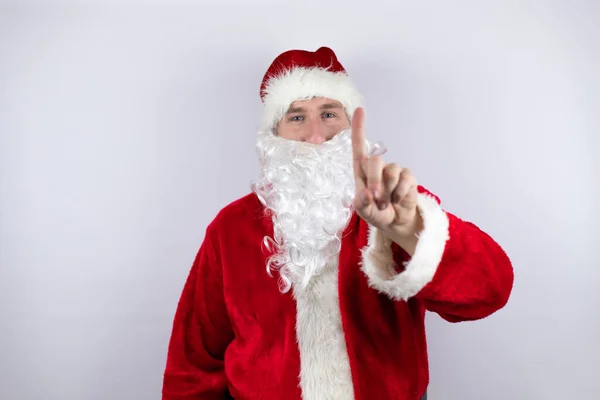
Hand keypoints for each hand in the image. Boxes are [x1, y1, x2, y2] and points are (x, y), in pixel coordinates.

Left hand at [351, 108, 421, 248]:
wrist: (396, 223)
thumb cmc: (376, 213)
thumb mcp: (364, 212)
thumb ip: (362, 203)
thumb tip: (367, 193)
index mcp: (362, 172)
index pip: (359, 147)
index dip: (359, 128)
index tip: (360, 110)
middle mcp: (378, 168)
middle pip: (374, 161)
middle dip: (375, 181)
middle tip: (377, 198)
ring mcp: (394, 171)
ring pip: (390, 172)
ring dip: (388, 192)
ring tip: (387, 203)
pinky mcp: (408, 177)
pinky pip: (404, 180)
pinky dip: (400, 195)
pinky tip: (398, 201)